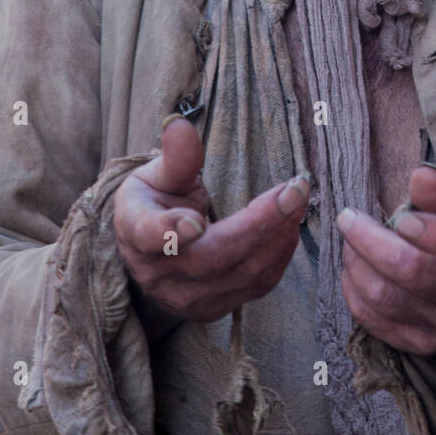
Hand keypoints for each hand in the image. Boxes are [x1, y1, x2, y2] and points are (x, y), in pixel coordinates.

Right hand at [113, 116, 309, 323]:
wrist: (151, 247)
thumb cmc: (154, 202)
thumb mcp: (157, 173)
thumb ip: (175, 155)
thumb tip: (180, 125)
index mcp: (136, 231)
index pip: (151, 236)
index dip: (171, 232)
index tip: (196, 222)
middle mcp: (159, 274)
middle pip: (215, 257)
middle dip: (262, 223)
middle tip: (296, 190)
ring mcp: (187, 299)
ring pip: (242, 274)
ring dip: (279, 236)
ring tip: (299, 200)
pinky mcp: (213, 310)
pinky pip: (256, 287)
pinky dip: (279, 254)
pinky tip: (289, 225)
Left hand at [337, 164, 435, 356]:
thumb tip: (420, 175)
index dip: (431, 231)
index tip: (403, 217)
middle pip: (412, 270)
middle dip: (369, 239)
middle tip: (347, 216)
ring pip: (386, 296)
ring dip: (356, 262)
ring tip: (349, 239)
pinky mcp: (420, 343)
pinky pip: (373, 320)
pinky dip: (353, 289)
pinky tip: (354, 266)